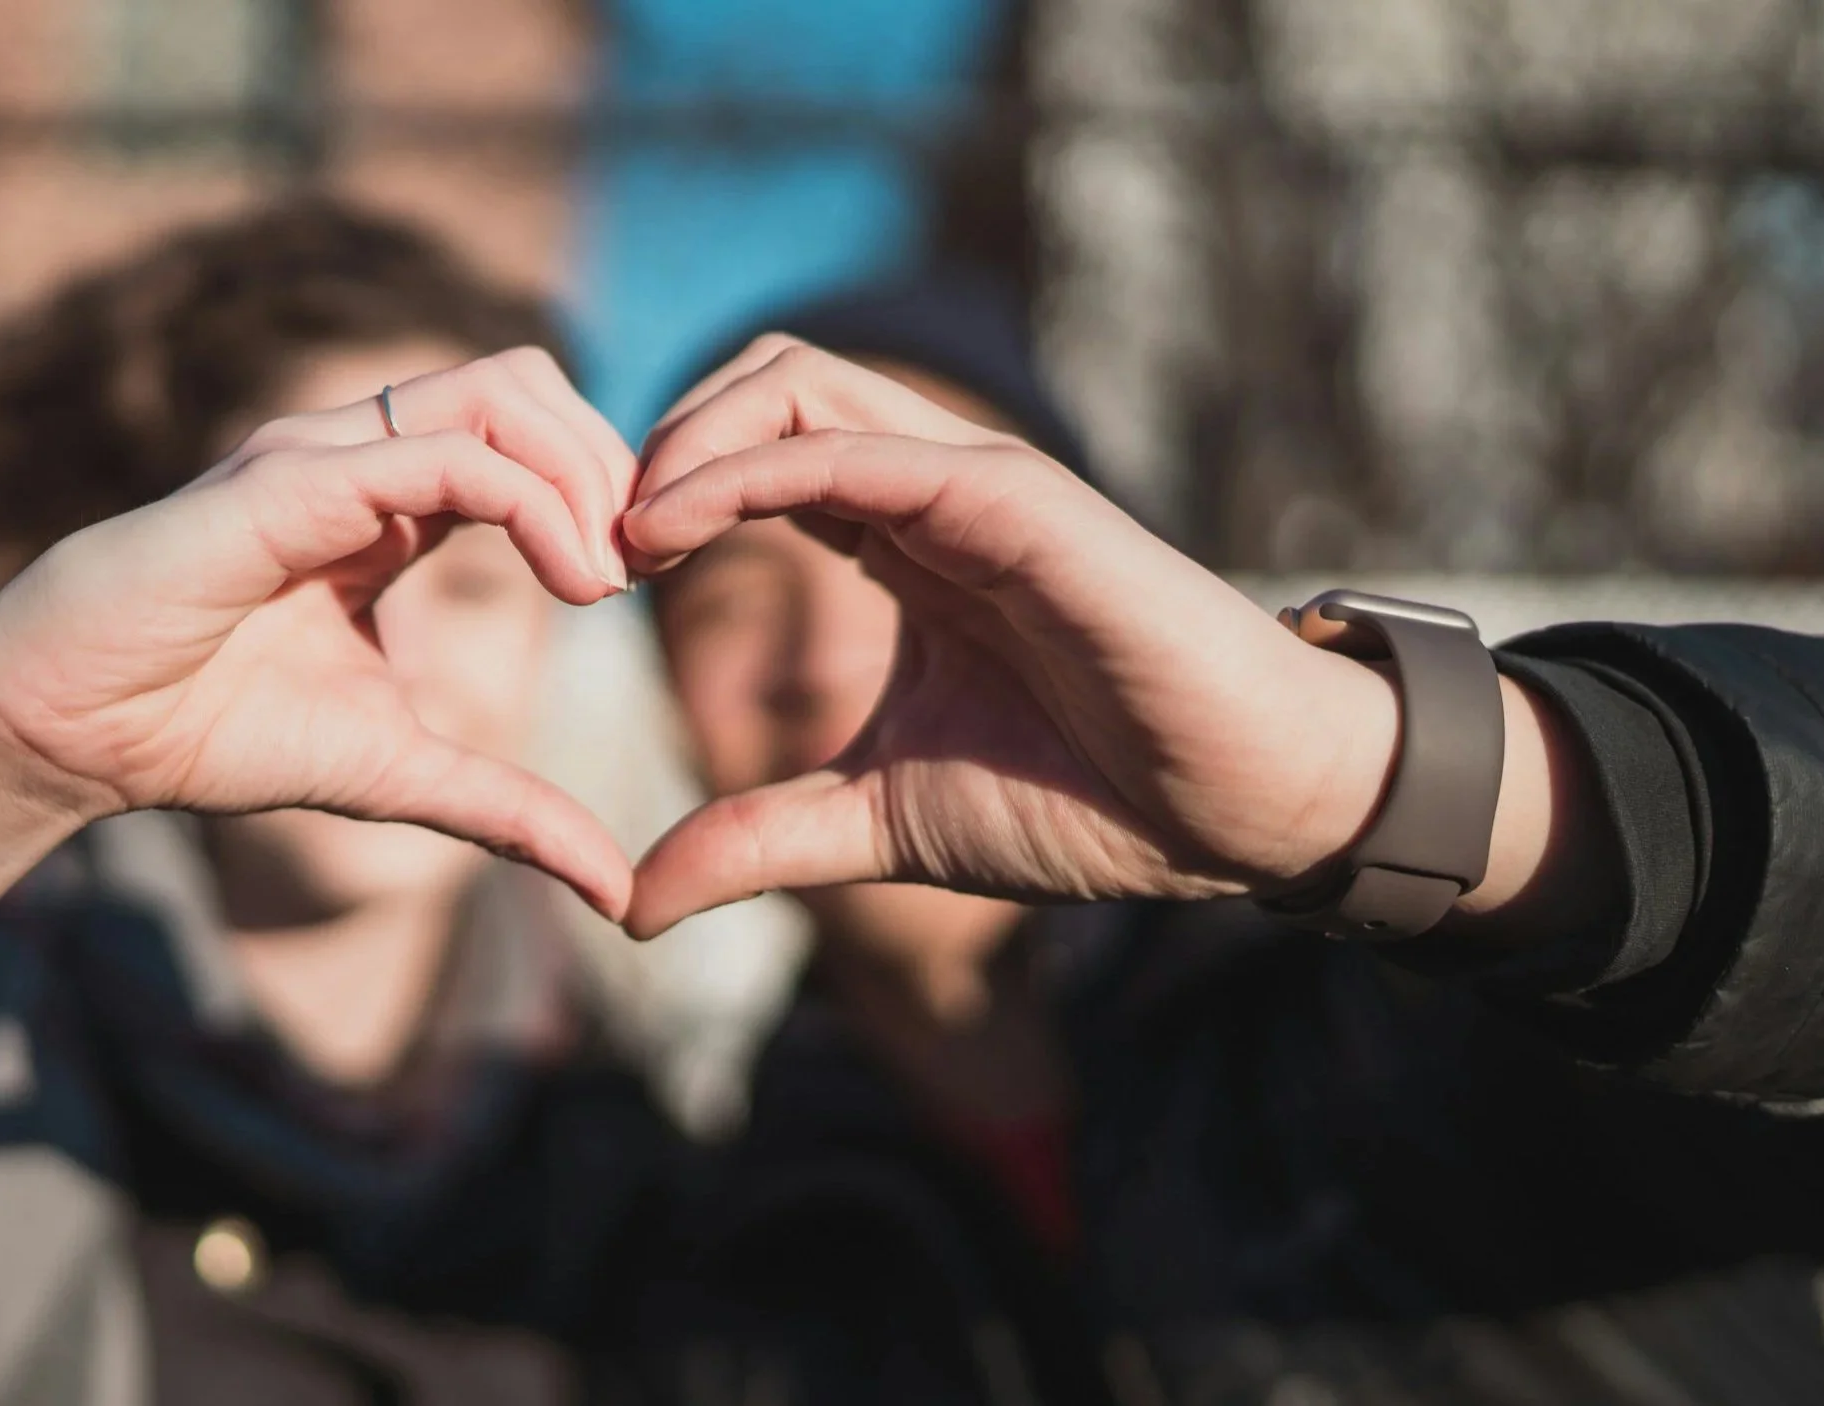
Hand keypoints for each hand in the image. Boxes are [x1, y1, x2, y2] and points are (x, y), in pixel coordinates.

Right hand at [0, 348, 639, 916]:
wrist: (67, 736)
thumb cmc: (207, 732)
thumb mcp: (397, 775)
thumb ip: (508, 811)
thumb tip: (616, 892)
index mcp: (387, 501)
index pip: (528, 435)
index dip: (605, 490)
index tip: (648, 581)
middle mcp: (358, 454)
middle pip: (530, 382)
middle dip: (612, 462)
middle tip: (647, 566)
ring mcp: (321, 455)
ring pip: (498, 391)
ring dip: (583, 472)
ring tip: (608, 576)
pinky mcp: (287, 483)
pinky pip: (442, 455)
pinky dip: (532, 502)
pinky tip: (570, 582)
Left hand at [619, 339, 1404, 936]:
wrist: (1234, 815)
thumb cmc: (1088, 801)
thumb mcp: (878, 822)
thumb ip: (758, 840)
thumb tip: (630, 902)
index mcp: (901, 540)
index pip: (755, 451)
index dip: (660, 492)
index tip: (588, 578)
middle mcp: (930, 490)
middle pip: (764, 380)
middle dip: (657, 439)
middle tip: (591, 545)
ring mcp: (973, 483)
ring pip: (799, 381)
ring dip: (686, 437)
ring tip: (621, 534)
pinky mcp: (1014, 500)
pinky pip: (858, 449)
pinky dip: (748, 469)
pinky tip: (674, 531)